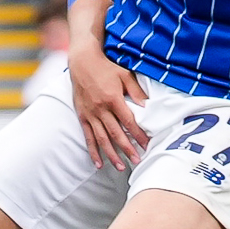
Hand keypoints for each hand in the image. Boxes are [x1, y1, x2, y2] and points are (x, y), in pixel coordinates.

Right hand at [67, 44, 147, 168]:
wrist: (82, 61)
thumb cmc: (106, 66)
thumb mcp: (125, 75)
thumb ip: (136, 92)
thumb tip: (147, 107)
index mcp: (113, 99)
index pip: (129, 122)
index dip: (139, 134)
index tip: (147, 145)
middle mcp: (100, 109)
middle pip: (116, 133)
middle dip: (127, 149)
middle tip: (137, 161)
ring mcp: (89, 114)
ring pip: (101, 138)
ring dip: (111, 154)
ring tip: (120, 166)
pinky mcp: (82, 116)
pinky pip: (88, 136)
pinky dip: (93, 150)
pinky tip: (98, 162)